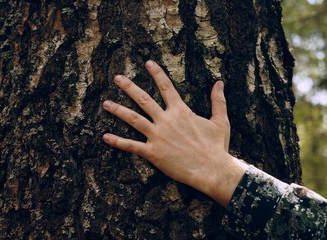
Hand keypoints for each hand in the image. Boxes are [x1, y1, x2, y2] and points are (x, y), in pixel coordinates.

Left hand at [102, 60, 246, 205]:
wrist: (211, 169)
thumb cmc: (217, 147)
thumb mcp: (220, 121)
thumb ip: (218, 101)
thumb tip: (220, 83)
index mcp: (181, 111)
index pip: (166, 87)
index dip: (157, 74)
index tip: (147, 63)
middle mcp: (166, 120)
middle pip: (143, 99)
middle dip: (129, 87)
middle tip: (117, 78)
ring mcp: (157, 136)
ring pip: (133, 119)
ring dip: (118, 110)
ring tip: (105, 103)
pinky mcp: (153, 153)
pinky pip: (131, 146)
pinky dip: (117, 142)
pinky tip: (105, 137)